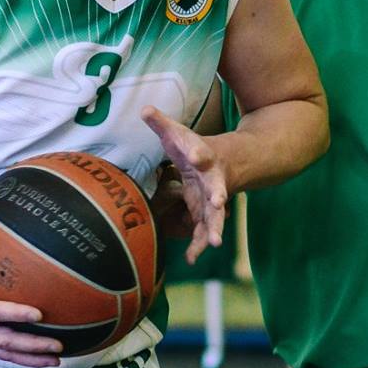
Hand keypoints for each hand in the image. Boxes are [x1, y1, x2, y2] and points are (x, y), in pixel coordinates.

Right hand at [0, 213, 62, 367]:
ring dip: (30, 358)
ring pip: (4, 353)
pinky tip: (40, 358)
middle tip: (58, 346)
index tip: (39, 314)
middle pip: (4, 342)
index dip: (16, 314)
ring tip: (57, 360)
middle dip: (32, 346)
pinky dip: (21, 358)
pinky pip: (0, 353)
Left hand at [142, 105, 228, 263]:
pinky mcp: (208, 214)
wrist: (224, 161)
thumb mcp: (178, 134)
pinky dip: (199, 244)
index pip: (200, 152)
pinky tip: (191, 258)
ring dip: (214, 229)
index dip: (197, 153)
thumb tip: (143, 108)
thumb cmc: (192, 147)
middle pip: (217, 187)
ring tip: (214, 244)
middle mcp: (212, 180)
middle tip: (218, 202)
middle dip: (217, 195)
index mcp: (204, 157)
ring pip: (215, 216)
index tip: (194, 154)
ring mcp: (213, 199)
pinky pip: (205, 231)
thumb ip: (161, 123)